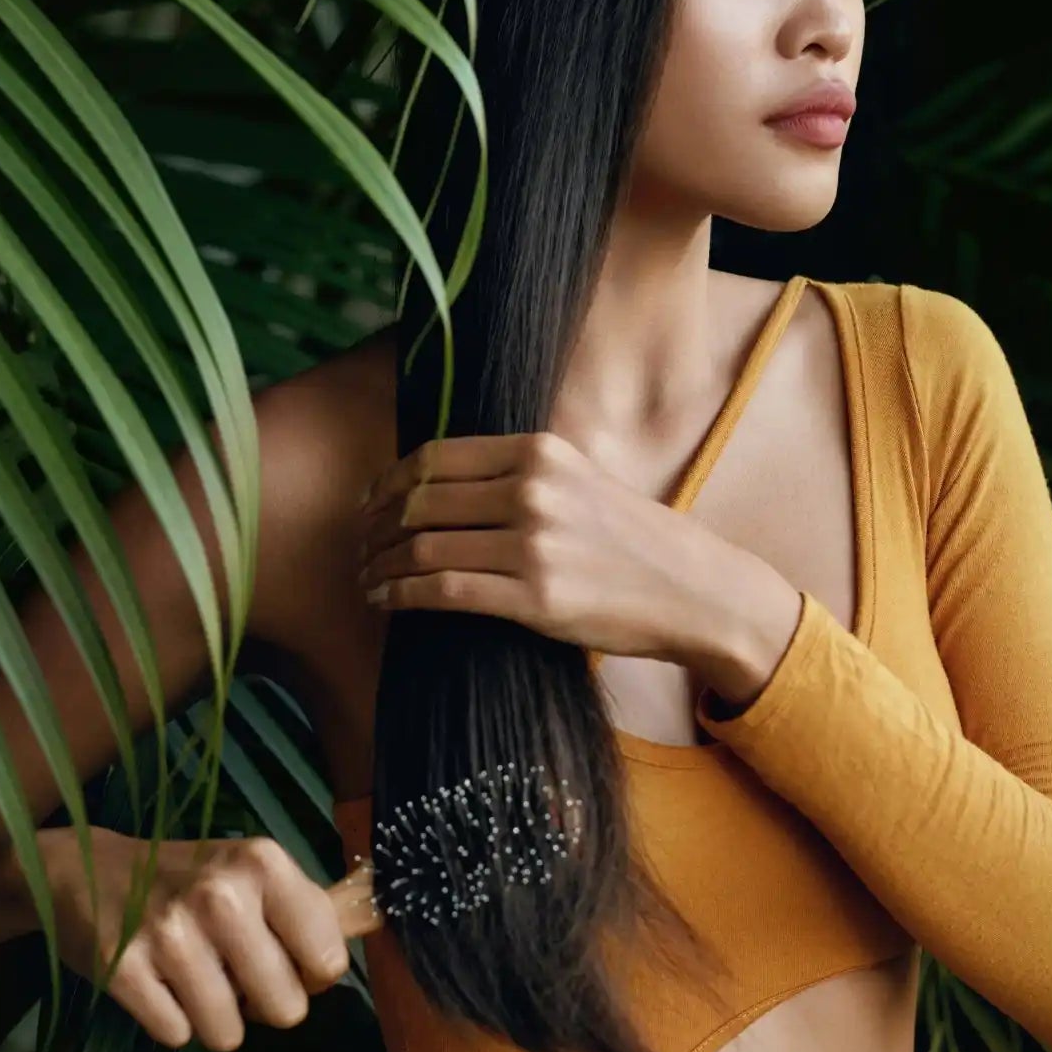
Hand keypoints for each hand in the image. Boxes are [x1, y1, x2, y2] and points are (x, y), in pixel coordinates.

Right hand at [44, 827, 368, 1051]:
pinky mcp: (124, 971)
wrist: (82, 869)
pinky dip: (170, 1019)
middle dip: (262, 1003)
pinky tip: (155, 980)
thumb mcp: (248, 871)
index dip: (309, 973)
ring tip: (190, 975)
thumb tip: (369, 929)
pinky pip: (178, 1036)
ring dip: (214, 1016)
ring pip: (230, 1035)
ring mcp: (170, 935)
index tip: (282, 956)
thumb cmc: (183, 878)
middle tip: (231, 970)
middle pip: (287, 1010)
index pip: (329, 961)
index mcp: (263, 864)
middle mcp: (222, 896)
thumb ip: (305, 908)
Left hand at [355, 430, 722, 660]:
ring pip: (421, 547)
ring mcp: (533, 544)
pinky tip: (384, 600)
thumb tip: (436, 481)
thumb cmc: (631, 540)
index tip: (368, 503)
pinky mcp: (534, 598)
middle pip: (419, 501)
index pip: (435, 458)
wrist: (693, 590)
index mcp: (540, 451)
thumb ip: (518, 472)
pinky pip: (441, 590)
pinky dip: (399, 594)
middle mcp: (533, 490)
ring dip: (379, 565)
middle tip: (358, 547)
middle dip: (375, 527)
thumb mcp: (579, 478)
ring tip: (364, 578)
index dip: (388, 482)